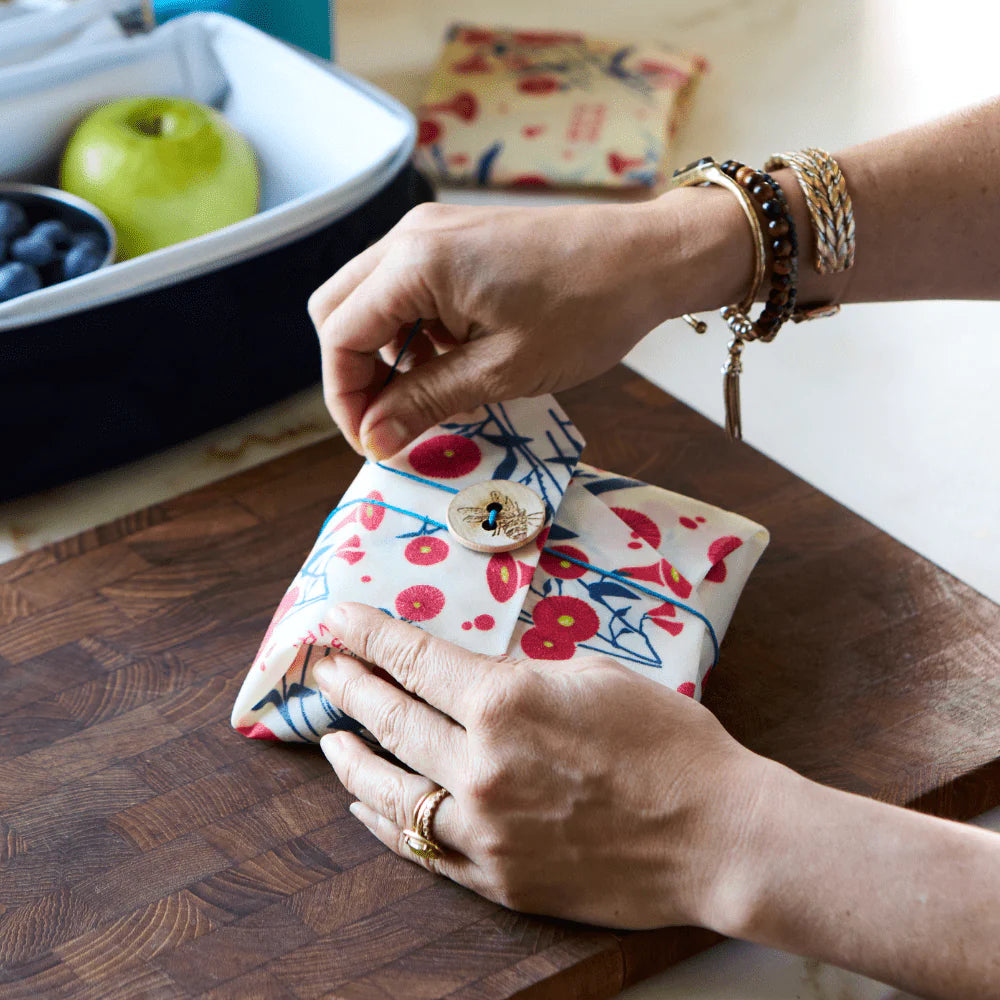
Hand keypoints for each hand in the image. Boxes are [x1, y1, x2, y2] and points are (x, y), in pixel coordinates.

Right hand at [307, 193, 750, 460]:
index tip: (373, 443)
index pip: (340, 335)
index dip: (346, 399)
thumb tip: (375, 438)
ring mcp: (432, 232)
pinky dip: (411, 333)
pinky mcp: (454, 240)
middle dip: (354, 375)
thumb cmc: (587, 311)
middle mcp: (412, 236)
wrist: (647, 258)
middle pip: (338, 311)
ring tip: (429, 397)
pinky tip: (449, 362)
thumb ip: (427, 401)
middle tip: (390, 423)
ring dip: (383, 355)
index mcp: (416, 262)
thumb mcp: (502, 370)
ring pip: (368, 301)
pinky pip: (404, 290)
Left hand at [312, 602, 770, 929]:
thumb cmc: (669, 742)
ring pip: (389, 793)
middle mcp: (480, 766)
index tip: (331, 620)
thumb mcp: (594, 675)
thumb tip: (477, 681)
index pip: (412, 659)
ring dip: (351, 760)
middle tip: (318, 670)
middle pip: (388, 720)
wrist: (718, 835)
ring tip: (329, 740)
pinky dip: (386, 824)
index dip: (364, 635)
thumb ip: (521, 677)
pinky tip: (368, 807)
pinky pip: (421, 849)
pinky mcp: (499, 879)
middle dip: (345, 686)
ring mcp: (484, 830)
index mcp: (504, 702)